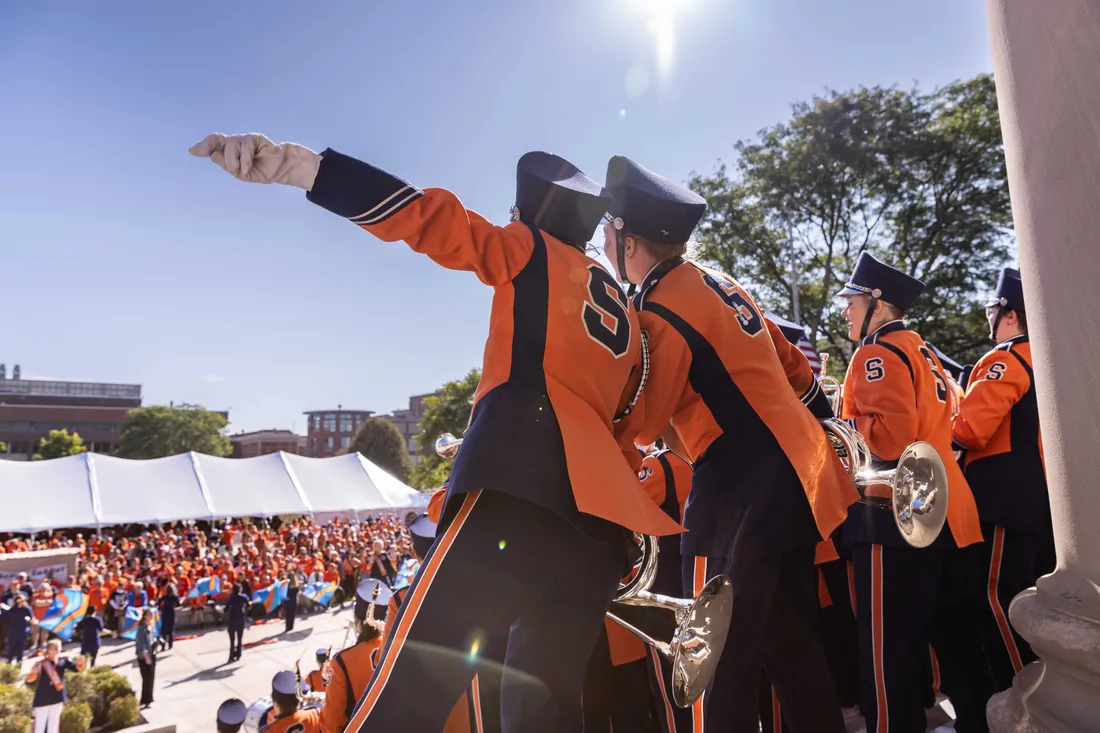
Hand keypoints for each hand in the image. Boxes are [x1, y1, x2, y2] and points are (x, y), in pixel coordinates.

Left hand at [188, 132, 321, 190]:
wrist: (281, 169)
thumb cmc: (262, 170)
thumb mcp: (242, 173)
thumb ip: (228, 165)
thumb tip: (212, 154)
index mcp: (230, 150)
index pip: (214, 144)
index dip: (203, 146)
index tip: (192, 151)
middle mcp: (235, 142)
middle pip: (217, 139)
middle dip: (209, 146)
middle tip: (207, 156)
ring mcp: (244, 139)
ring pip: (230, 145)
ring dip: (234, 162)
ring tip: (243, 171)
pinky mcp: (255, 137)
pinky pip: (244, 147)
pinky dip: (245, 161)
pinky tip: (249, 168)